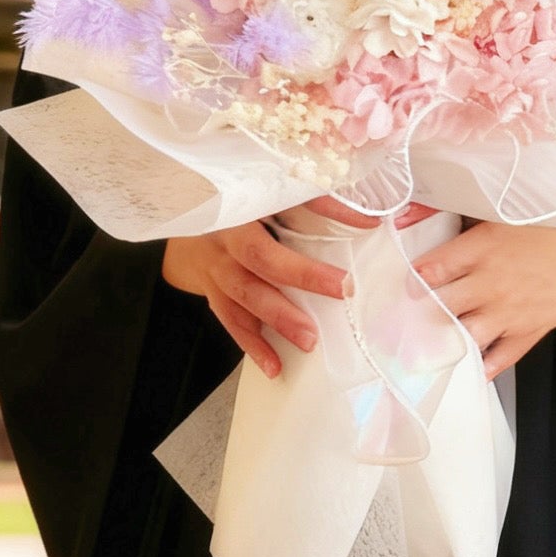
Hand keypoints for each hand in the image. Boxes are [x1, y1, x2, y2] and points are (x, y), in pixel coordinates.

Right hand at [160, 197, 434, 376]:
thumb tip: (370, 219)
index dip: (308, 257)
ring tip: (308, 342)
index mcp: (242, 209)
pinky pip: (231, 321)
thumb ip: (320, 201)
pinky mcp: (211, 291)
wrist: (185, 211)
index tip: (344, 276)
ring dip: (276, 321)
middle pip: (258, 264)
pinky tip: (274, 366)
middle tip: (336, 300)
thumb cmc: (242, 199)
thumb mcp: (274, 190)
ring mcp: (214, 268)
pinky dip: (252, 345)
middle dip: (297, 284)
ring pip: (243, 298)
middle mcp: (224, 240)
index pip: (278, 227)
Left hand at [410, 222, 555, 378]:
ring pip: (461, 336)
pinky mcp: (525, 334)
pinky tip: (464, 367)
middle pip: (439, 306)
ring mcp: (506, 314)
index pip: (431, 270)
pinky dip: (479, 367)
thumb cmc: (555, 228)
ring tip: (424, 341)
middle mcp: (489, 285)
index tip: (403, 280)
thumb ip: (456, 210)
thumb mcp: (505, 211)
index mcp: (482, 249)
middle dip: (418, 311)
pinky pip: (495, 359)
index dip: (411, 277)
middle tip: (404, 312)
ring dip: (442, 340)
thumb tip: (405, 214)